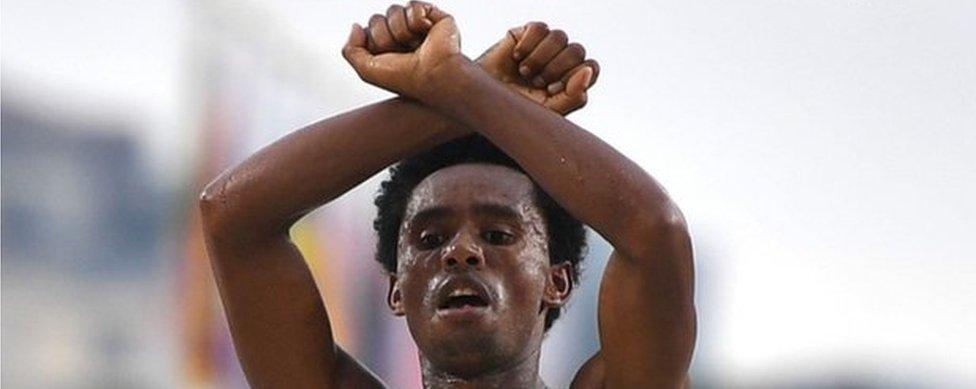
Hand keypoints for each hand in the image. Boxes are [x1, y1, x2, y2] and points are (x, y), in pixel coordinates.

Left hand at [342, 2, 461, 98]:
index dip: (374, 42)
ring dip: (401, 31)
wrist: (434, 75)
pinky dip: (417, 21)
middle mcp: (401, 37)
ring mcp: (417, 26)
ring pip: (393, 10)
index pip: (367, 30)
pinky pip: (413, 5)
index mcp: (387, 49)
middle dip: (385, 37)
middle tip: (402, 52)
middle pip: (377, 19)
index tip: (387, 58)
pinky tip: (427, 33)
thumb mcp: (366, 70)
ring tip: (416, 45)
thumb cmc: (405, 78)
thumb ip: (350, 50)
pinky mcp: (434, 16)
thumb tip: (355, 26)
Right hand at [476, 22, 599, 114]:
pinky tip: (517, 57)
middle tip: (535, 82)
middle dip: (555, 68)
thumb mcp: (547, 111)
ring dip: (541, 57)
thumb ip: (574, 96)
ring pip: (560, 36)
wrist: (482, 100)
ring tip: (525, 72)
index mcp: (572, 79)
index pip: (591, 67)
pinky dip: (529, 44)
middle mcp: (561, 59)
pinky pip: (540, 28)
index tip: (551, 89)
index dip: (574, 76)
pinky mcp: (527, 33)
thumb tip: (587, 72)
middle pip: (577, 50)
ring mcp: (545, 45)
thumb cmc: (516, 109)